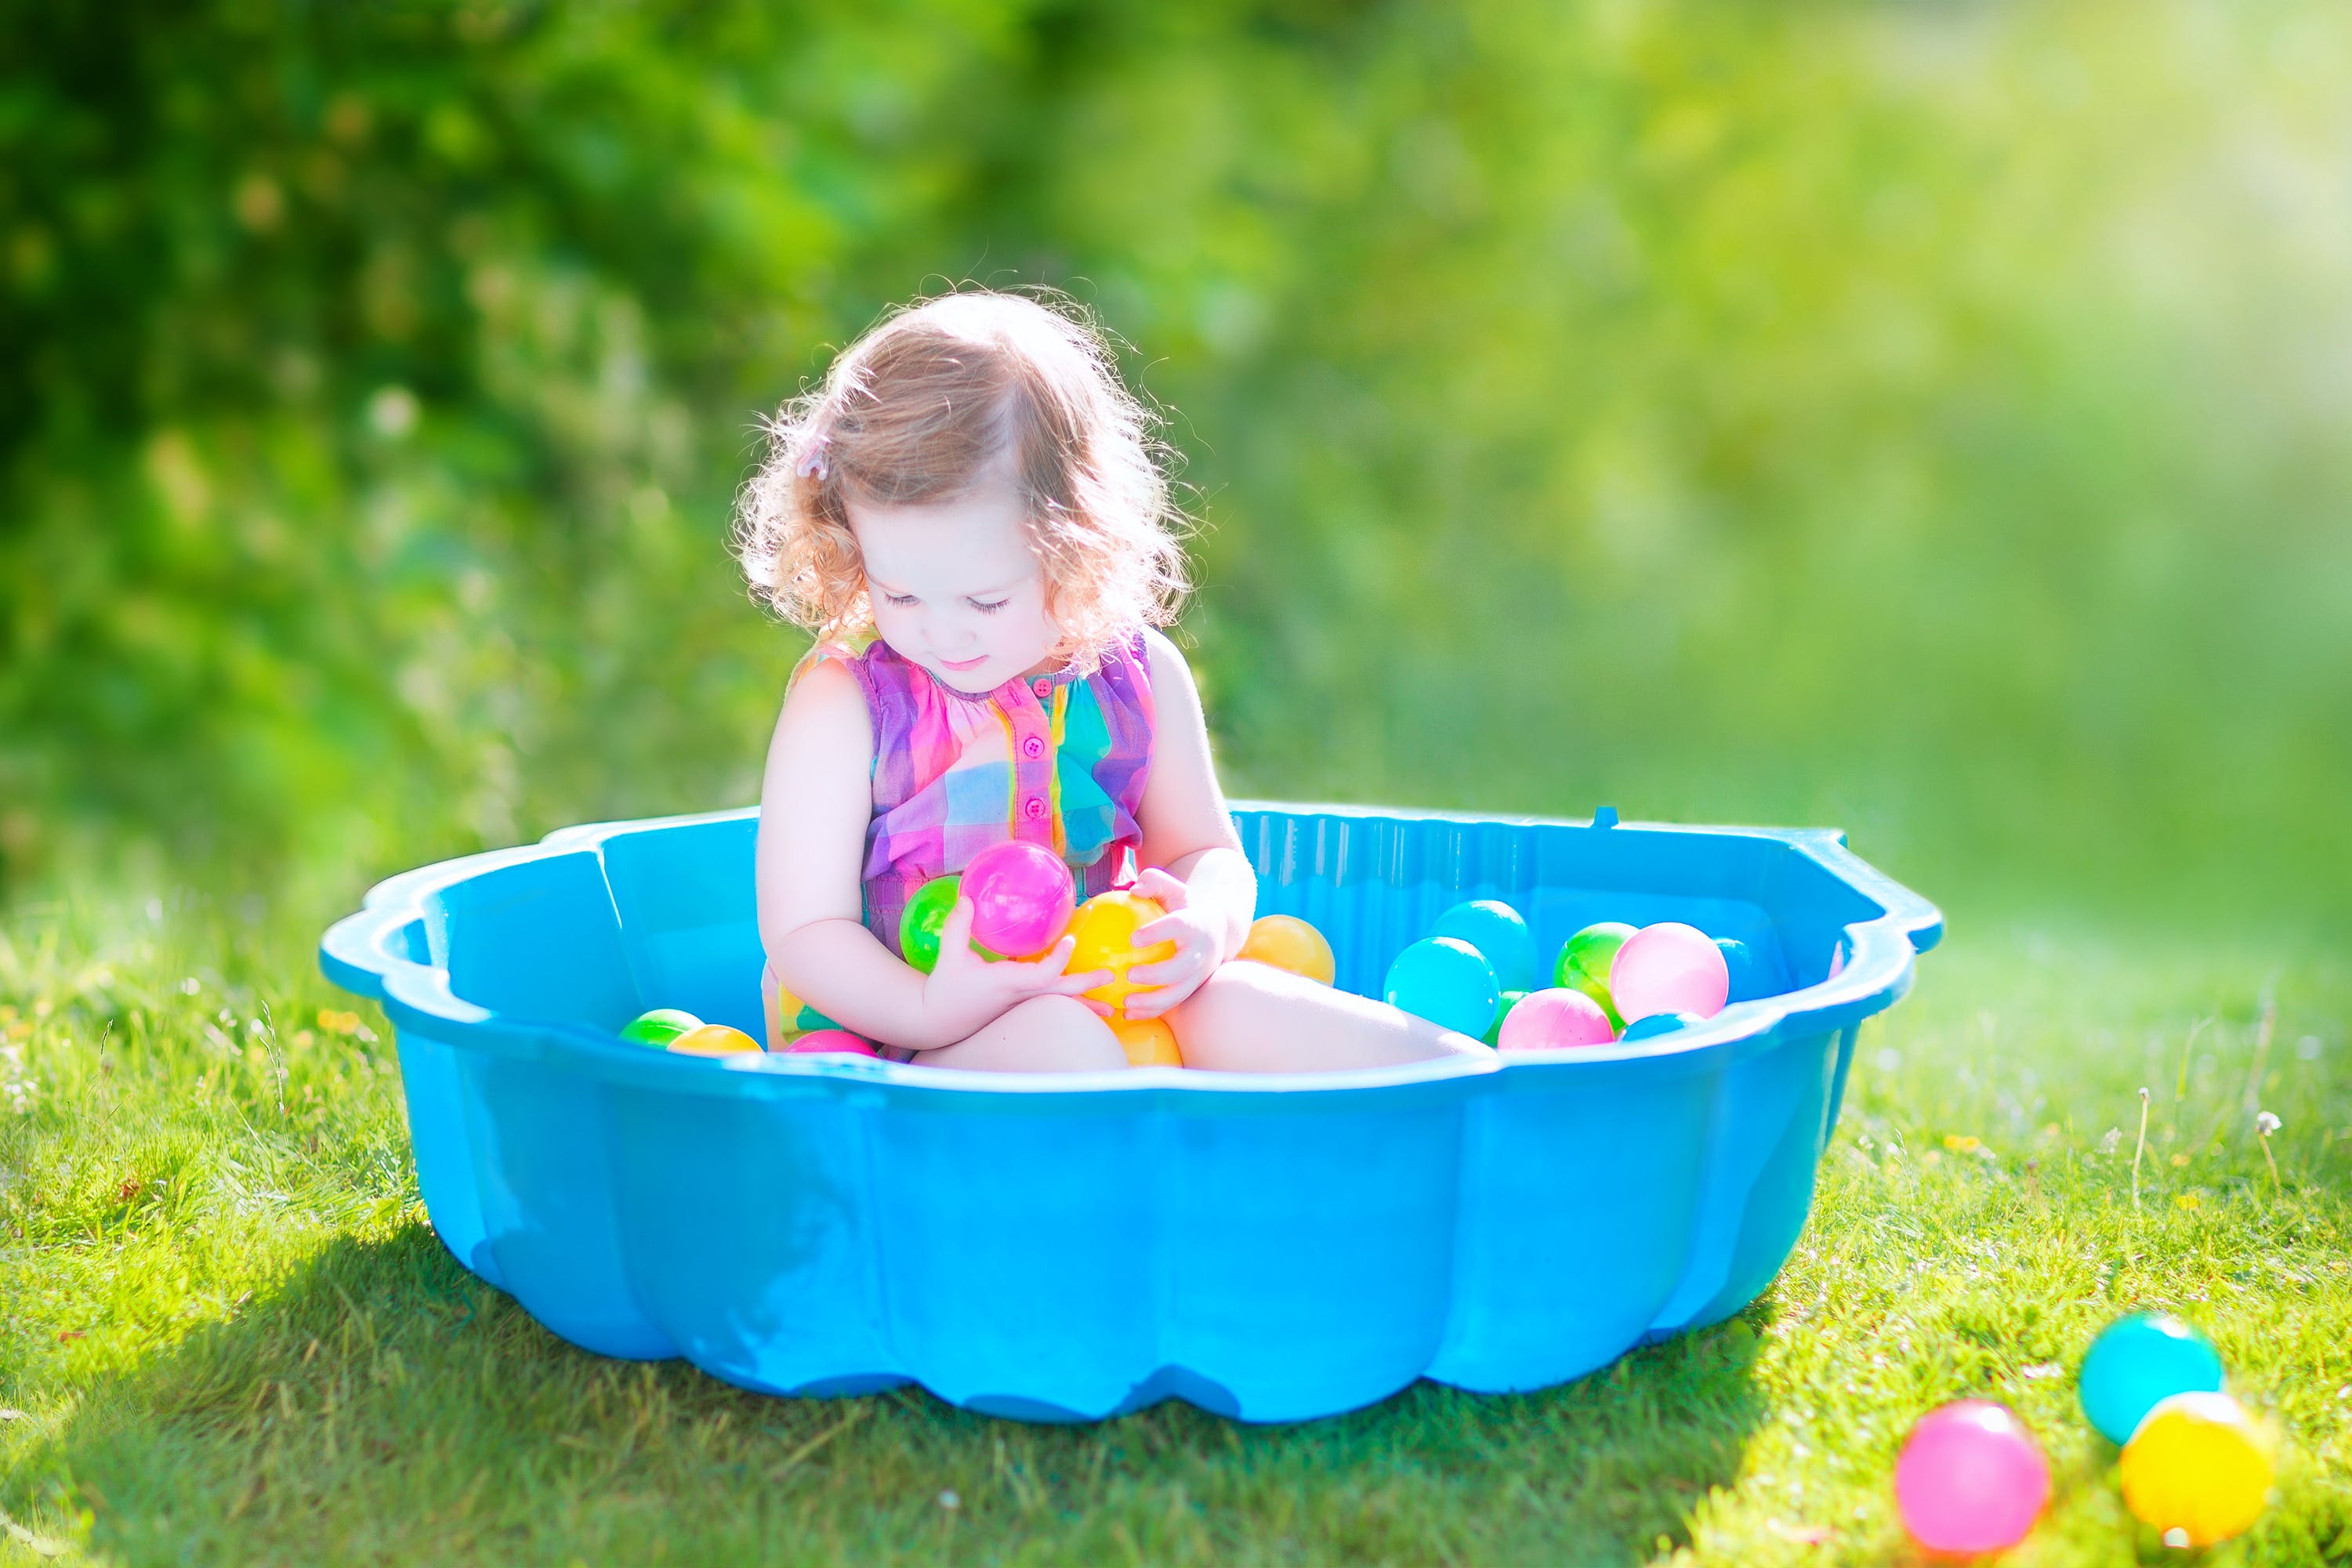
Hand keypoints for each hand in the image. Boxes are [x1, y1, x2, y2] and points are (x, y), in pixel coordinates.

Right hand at [918, 895, 1108, 1046]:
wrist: (940, 1021)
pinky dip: (1072, 1008)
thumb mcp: (949, 956)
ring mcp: (1022, 1006)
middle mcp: (1019, 998)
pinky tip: (1089, 1008)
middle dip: (1086, 984)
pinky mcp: (1021, 1009)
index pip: (1040, 976)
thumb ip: (958, 926)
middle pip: (1059, 993)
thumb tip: (967, 896)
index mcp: (1006, 984)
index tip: (1071, 940)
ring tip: (1111, 1008)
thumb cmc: (946, 989)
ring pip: (1059, 1004)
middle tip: (1110, 975)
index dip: (1058, 960)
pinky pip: (1052, 1006)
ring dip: (1086, 1004)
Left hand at [1120, 867, 1229, 1020]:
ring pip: (1179, 993)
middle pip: (1182, 968)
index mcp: (1196, 924)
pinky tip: (1127, 1013)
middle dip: (1157, 975)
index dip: (1159, 933)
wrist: (1218, 929)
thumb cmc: (1185, 905)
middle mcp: (1201, 951)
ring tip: (1127, 1004)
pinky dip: (1152, 1011)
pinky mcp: (1193, 988)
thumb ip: (1154, 881)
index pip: (1178, 927)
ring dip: (1154, 1003)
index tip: (1133, 939)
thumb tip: (1134, 890)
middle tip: (1130, 975)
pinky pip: (1173, 1003)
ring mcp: (1199, 974)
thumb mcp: (1174, 888)